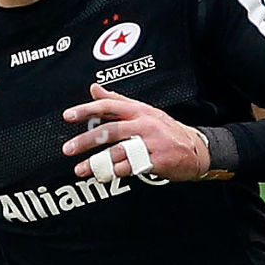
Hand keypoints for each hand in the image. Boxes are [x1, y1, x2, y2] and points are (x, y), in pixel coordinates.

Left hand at [61, 84, 224, 181]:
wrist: (196, 149)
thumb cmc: (166, 130)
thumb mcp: (143, 111)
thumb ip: (117, 101)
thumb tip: (94, 88)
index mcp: (139, 110)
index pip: (109, 106)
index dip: (87, 110)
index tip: (68, 116)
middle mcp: (144, 124)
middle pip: (109, 131)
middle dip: (85, 140)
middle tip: (68, 149)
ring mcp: (151, 143)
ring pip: (117, 152)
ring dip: (95, 163)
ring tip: (80, 170)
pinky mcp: (156, 160)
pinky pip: (131, 167)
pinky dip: (114, 173)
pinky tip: (103, 176)